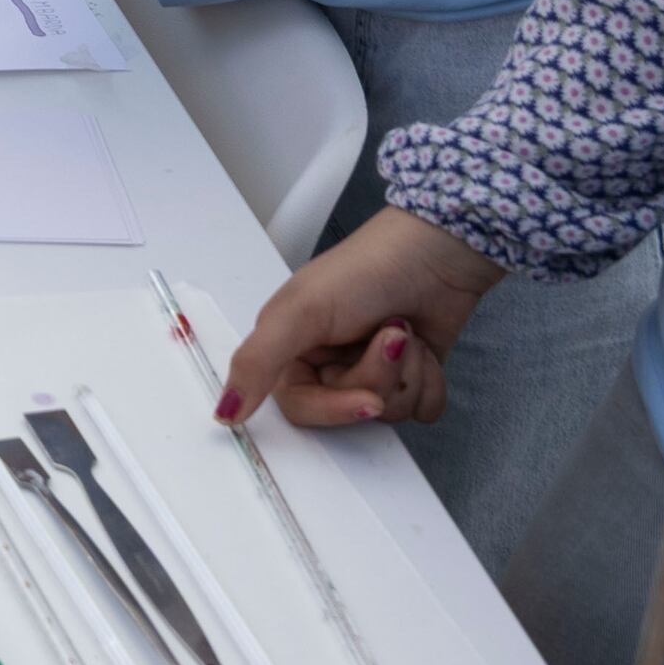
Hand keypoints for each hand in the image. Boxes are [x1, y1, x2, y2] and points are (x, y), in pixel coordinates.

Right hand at [220, 205, 505, 429]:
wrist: (439, 250)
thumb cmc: (367, 268)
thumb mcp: (301, 311)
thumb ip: (257, 363)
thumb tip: (224, 414)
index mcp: (293, 348)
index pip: (302, 408)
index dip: (337, 408)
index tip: (368, 400)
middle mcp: (330, 362)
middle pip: (350, 409)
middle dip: (378, 376)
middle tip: (390, 335)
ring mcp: (373, 369)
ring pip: (389, 412)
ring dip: (408, 374)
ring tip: (407, 332)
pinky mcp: (412, 374)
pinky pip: (422, 410)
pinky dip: (431, 381)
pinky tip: (426, 347)